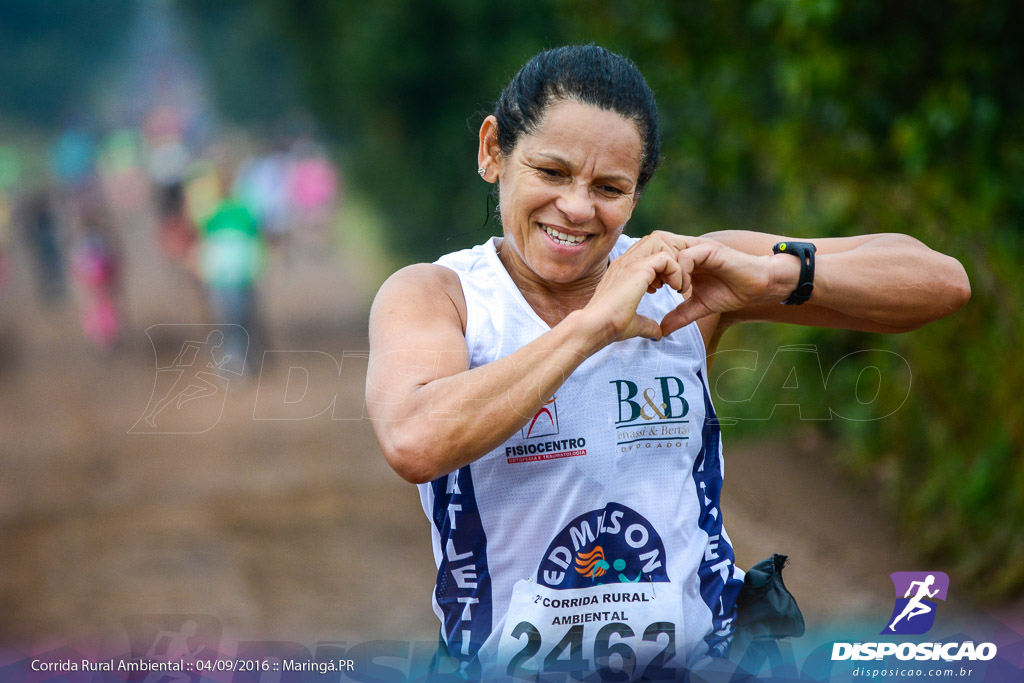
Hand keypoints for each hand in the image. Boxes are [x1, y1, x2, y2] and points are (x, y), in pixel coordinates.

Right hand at [582, 232, 685, 342]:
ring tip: (675, 284)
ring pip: (661, 241)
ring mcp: (630, 262)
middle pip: (656, 238)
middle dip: (671, 256)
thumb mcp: (633, 323)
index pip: (648, 249)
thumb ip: (646, 324)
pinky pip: (666, 257)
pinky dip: (676, 270)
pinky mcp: (638, 269)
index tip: (665, 286)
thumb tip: (657, 333)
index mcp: (623, 269)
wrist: (593, 327)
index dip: (663, 263)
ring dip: (674, 261)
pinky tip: (675, 288)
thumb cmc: (608, 327)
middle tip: (674, 281)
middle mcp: (625, 261)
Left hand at [660, 237, 775, 334]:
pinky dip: (681, 273)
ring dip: (666, 272)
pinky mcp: (710, 250)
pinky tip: (684, 289)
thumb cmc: (731, 292)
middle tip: (654, 289)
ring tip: (670, 290)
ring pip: (669, 251)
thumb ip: (680, 315)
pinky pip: (686, 256)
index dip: (647, 270)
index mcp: (683, 258)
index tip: (649, 291)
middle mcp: (688, 249)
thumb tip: (662, 330)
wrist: (758, 286)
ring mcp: (698, 248)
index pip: (654, 255)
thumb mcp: (699, 306)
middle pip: (656, 247)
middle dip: (652, 268)